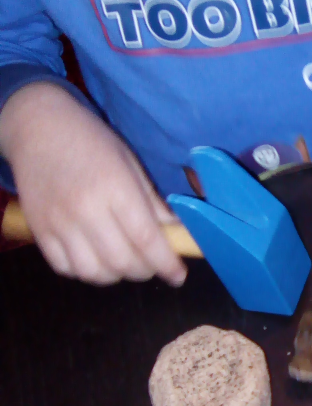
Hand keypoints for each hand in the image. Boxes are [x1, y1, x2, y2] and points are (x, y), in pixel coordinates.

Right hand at [0, 82, 186, 286]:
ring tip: (124, 262)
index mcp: (116, 189)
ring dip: (116, 275)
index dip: (166, 264)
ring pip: (94, 273)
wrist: (38, 129)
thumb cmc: (91, 142)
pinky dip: (86, 272)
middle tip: (152, 264)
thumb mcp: (130, 164)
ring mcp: (59, 223)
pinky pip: (66, 269)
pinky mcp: (40, 232)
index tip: (179, 276)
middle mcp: (86, 210)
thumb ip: (153, 203)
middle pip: (122, 262)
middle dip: (145, 271)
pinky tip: (95, 259)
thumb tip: (177, 233)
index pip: (146, 239)